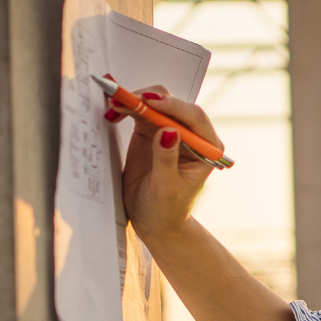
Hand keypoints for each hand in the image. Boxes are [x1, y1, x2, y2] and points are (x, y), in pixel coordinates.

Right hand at [116, 85, 224, 241]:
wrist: (153, 220)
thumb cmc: (165, 210)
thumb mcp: (166, 189)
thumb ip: (166, 160)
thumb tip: (168, 131)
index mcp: (207, 149)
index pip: (194, 118)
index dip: (172, 105)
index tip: (150, 100)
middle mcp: (192, 135)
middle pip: (174, 105)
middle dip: (149, 99)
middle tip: (124, 100)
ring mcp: (171, 131)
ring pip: (156, 104)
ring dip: (135, 101)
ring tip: (114, 105)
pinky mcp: (151, 131)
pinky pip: (140, 112)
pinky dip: (127, 108)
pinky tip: (113, 113)